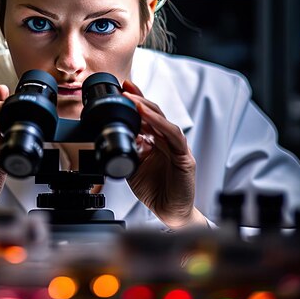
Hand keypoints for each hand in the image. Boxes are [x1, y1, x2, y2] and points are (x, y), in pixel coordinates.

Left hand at [122, 79, 205, 229]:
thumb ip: (128, 150)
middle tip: (126, 86)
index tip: (121, 89)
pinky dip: (160, 124)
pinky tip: (149, 116)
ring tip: (133, 98)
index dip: (135, 102)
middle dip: (140, 98)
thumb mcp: (134, 167)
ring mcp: (177, 147)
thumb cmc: (156, 191)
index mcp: (156, 142)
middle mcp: (167, 141)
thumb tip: (115, 136)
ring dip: (148, 108)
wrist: (171, 212)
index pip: (145, 117)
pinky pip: (173, 136)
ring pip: (163, 121)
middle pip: (154, 113)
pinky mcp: (184, 157)